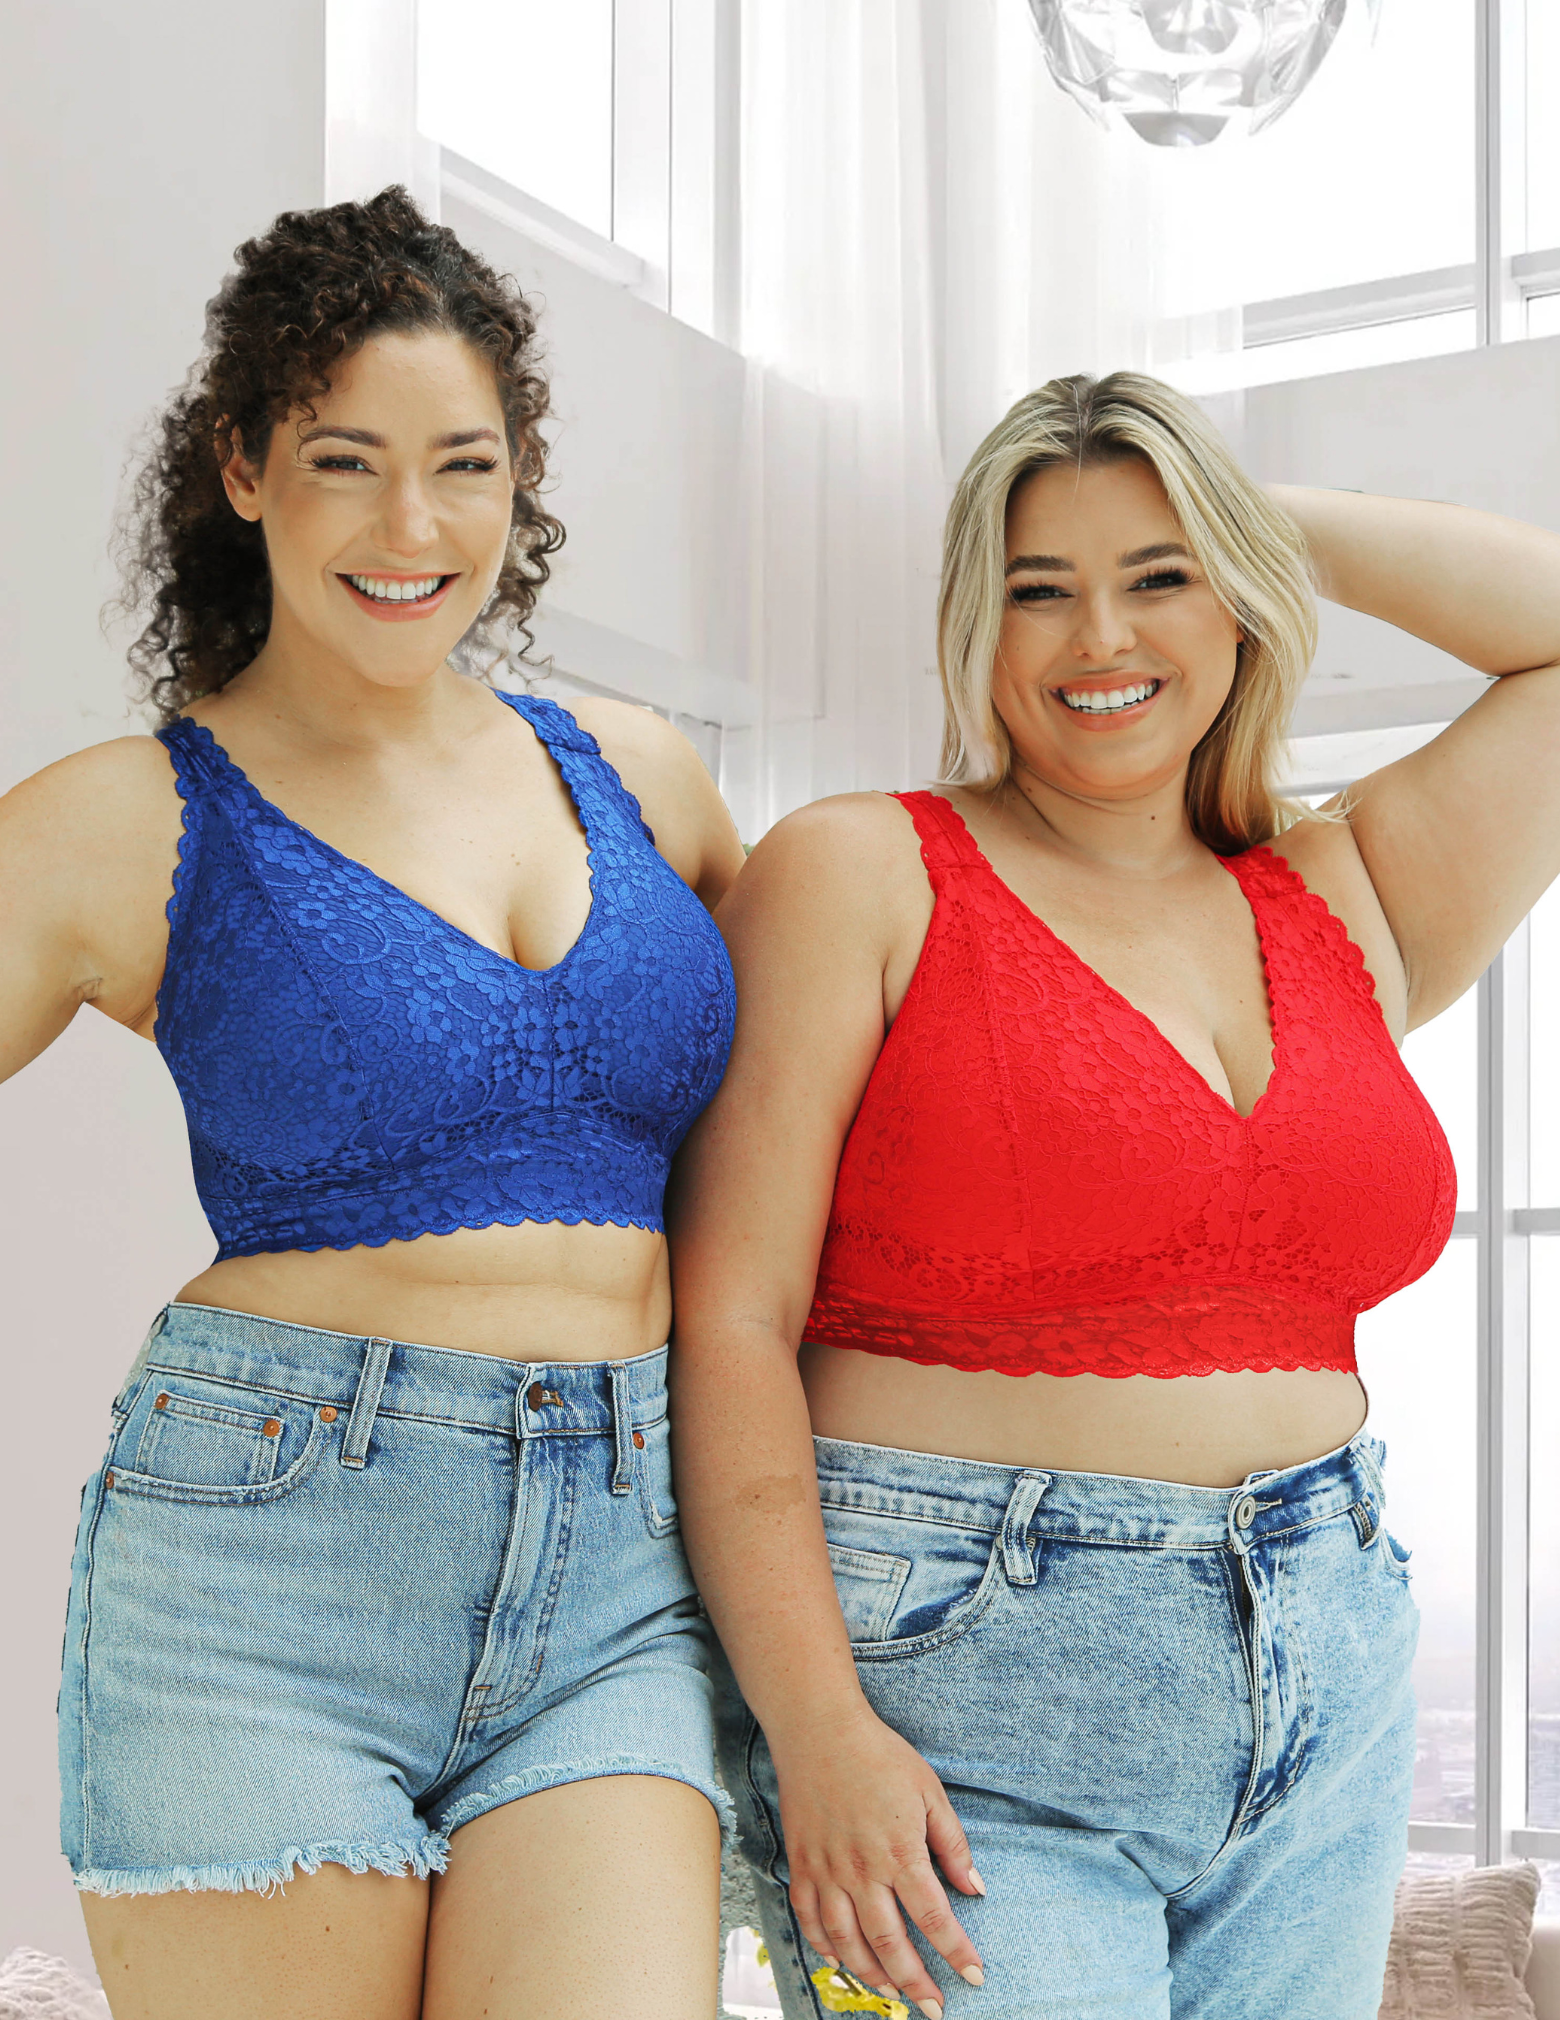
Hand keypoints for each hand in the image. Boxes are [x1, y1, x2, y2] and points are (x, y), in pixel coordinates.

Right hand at [770, 1702, 985, 2017]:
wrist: (819, 1729)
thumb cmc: (879, 1755)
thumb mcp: (929, 1791)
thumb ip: (953, 1844)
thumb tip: (976, 1888)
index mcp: (900, 1851)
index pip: (934, 1917)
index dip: (957, 1953)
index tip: (975, 1977)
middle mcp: (862, 1870)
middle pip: (890, 1943)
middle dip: (916, 1983)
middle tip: (934, 2008)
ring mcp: (827, 1870)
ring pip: (848, 1942)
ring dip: (873, 1975)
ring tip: (894, 1993)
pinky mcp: (802, 1864)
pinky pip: (810, 1920)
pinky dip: (825, 1948)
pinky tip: (841, 1961)